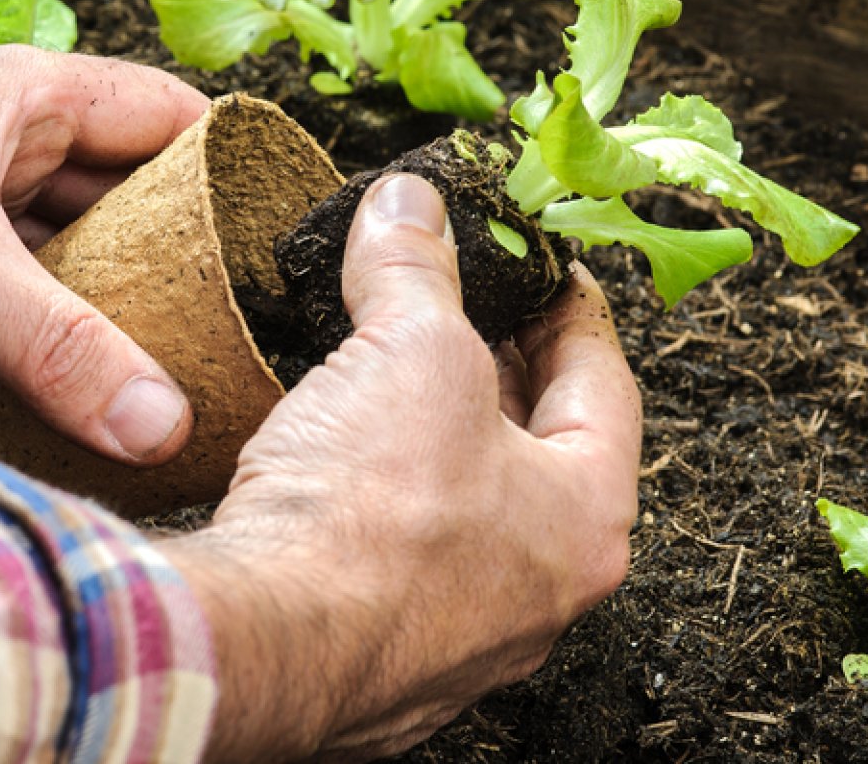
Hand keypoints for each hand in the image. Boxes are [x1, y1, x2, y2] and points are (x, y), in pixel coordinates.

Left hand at [0, 39, 207, 463]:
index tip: (283, 235)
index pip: (164, 113)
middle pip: (124, 184)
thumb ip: (57, 342)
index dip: (230, 162)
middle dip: (181, 245)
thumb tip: (164, 422)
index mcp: (18, 92)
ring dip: (115, 293)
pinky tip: (82, 379)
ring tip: (181, 358)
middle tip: (242, 320)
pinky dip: (54, 327)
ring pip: (69, 241)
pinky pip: (16, 288)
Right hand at [162, 175, 641, 761]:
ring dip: (433, 442)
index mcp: (587, 519)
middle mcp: (540, 594)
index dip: (571, 310)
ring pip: (467, 515)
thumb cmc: (370, 515)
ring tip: (389, 376)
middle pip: (538, 454)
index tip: (547, 272)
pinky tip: (335, 466)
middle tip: (465, 313)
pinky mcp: (383, 662)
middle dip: (496, 374)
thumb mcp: (408, 347)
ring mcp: (463, 640)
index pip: (605, 387)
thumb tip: (410, 205)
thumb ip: (417, 268)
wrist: (262, 644)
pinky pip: (398, 564)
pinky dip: (379, 506)